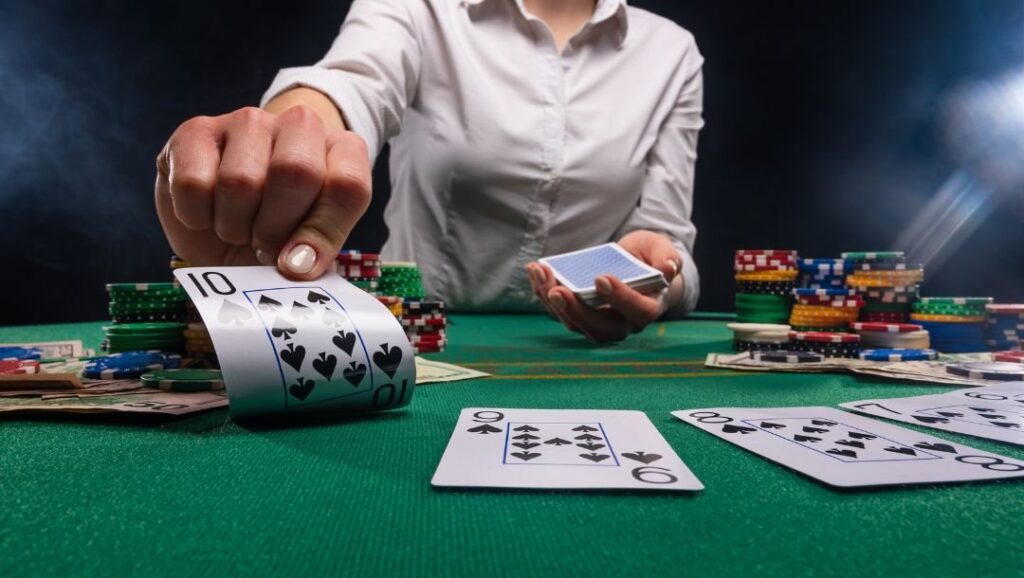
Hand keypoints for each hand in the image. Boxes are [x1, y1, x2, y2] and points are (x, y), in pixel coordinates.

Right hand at [154, 104, 371, 278]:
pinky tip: (205, 214)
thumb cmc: (277, 236)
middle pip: (296, 171)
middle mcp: (300, 125)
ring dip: (233, 226)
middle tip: (264, 246)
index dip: (322, 233)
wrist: (223, 228)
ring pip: (240, 181)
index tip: (301, 264)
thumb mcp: (309, 250)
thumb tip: (297, 264)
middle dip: (275, 228)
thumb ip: (317, 252)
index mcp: (342, 151)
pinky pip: (194, 183)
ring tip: (236, 228)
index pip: (348, 185)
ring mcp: (247, 122)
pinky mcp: (196, 130)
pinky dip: (196, 216)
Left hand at [526, 231, 682, 341]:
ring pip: (574, 322)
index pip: (637, 311)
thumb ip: (668, 257)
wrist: (637, 264)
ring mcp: (598, 320)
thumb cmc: (651, 258)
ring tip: (541, 273)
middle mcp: (622, 322)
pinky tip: (535, 270)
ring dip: (553, 301)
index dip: (620, 298)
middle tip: (557, 290)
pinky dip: (543, 292)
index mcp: (648, 307)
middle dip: (576, 311)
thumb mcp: (662, 250)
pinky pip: (559, 310)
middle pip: (599, 328)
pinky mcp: (578, 313)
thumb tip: (668, 268)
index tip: (601, 278)